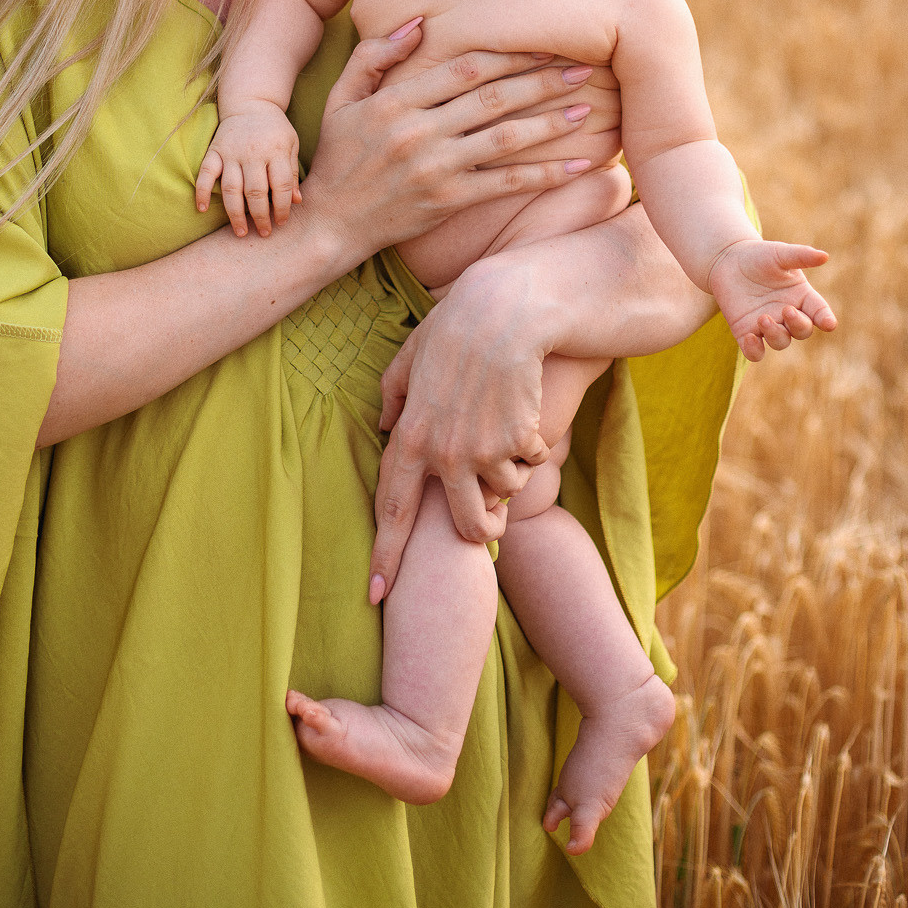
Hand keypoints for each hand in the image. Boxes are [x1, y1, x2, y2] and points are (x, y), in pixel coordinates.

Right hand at [196, 107, 300, 237]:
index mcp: (276, 150)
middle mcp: (253, 153)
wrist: (250, 103)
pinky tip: (202, 209)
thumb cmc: (275, 129)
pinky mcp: (215, 151)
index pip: (280, 185)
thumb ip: (292, 173)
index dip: (282, 207)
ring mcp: (232, 152)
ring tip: (241, 232)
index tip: (281, 222)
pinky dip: (202, 191)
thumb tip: (297, 201)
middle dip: (260, 216)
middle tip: (263, 233)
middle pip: (256, 191)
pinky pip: (206, 173)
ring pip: (232, 188)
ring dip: (235, 213)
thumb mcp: (291, 144)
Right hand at [299, 28, 601, 268]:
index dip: (508, 55)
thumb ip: (374, 55)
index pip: (463, 69)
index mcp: (394, 101)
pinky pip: (505, 184)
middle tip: (584, 70)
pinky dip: (544, 175)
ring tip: (586, 109)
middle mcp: (418, 132)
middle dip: (541, 82)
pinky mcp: (448, 201)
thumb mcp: (341, 97)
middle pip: (493, 98)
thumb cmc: (337, 156)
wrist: (328, 224)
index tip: (544, 48)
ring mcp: (435, 168)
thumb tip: (418, 22)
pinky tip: (577, 166)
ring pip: (505, 139)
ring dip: (550, 124)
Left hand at [368, 257, 551, 601]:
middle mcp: (444, 454)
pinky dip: (529, 452)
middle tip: (490, 523)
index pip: (393, 512)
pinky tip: (523, 418)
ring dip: (508, 483)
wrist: (503, 311)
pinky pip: (528, 467)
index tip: (378, 596)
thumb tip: (382, 427)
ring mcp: (483, 450)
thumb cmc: (453, 329)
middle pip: (468, 530)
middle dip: (483, 534)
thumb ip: (393, 397)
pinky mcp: (517, 440)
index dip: (386, 557)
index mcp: (410, 438)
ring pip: (503, 498)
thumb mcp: (409, 358)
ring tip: (506, 446)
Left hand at [707, 239, 835, 362]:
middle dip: (798, 325)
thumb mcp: (780, 254)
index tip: (828, 323)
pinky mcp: (746, 333)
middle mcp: (787, 315)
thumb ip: (801, 256)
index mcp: (802, 297)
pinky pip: (755, 352)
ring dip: (776, 335)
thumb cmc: (758, 256)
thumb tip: (824, 256)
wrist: (727, 260)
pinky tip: (750, 338)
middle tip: (787, 310)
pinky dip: (754, 351)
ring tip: (763, 318)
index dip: (825, 319)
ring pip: (780, 342)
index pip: (819, 312)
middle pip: (802, 330)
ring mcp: (768, 326)